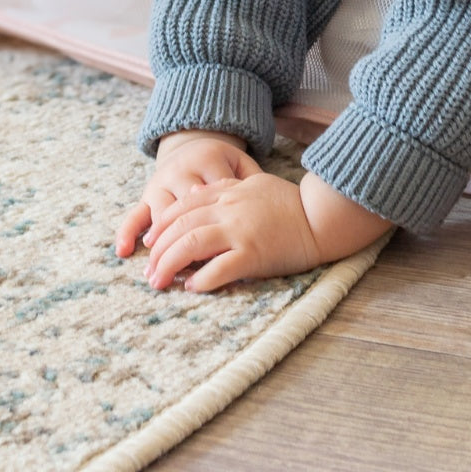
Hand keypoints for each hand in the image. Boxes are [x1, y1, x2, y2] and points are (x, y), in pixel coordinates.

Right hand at [114, 131, 261, 257]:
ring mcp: (162, 183)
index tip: (226, 249)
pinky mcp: (148, 194)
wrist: (196, 146)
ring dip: (161, 241)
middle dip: (189, 237)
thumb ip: (251, 182)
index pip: (215, 194)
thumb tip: (262, 204)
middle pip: (185, 207)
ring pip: (160, 212)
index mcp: (208, 159)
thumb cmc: (227, 165)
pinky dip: (128, 232)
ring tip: (160, 268)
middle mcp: (182, 170)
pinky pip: (135, 214)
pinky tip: (124, 251)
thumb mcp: (243, 165)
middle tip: (195, 265)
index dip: (221, 222)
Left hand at [144, 171, 394, 292]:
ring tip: (157, 282)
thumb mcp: (255, 184)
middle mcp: (229, 209)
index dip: (161, 225)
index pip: (183, 206)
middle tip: (148, 270)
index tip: (150, 242)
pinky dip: (201, 279)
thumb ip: (226, 188)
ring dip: (168, 265)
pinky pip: (219, 269)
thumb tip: (197, 194)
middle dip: (158, 250)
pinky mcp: (253, 254)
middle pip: (180, 227)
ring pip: (191, 245)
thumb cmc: (292, 203)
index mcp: (229, 191)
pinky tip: (191, 287)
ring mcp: (240, 231)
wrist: (322, 217)